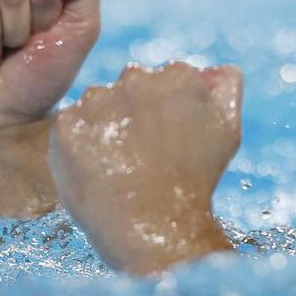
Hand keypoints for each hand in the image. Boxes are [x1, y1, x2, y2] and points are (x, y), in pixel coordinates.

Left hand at [48, 61, 242, 274]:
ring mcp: (98, 100)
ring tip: (120, 164)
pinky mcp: (67, 125)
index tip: (169, 137)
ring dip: (105, 125)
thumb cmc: (198, 180)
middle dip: (135, 111)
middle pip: (130, 86)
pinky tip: (98, 169)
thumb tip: (217, 68)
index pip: (166, 79)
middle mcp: (136, 77)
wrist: (157, 227)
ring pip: (98, 104)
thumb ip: (227, 87)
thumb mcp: (228, 129)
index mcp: (178, 74)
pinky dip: (80, 145)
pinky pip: (70, 126)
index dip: (168, 110)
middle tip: (143, 153)